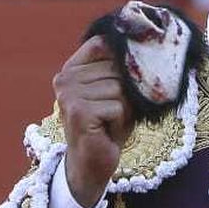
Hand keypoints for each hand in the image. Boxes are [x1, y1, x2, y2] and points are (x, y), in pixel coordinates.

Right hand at [52, 35, 133, 207]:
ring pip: (120, 88)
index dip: (124, 59)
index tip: (125, 81)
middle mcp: (65, 78)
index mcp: (71, 69)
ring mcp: (69, 94)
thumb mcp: (115, 91)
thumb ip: (120, 69)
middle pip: (116, 68)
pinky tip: (108, 132)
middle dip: (125, 94)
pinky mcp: (79, 112)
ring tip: (110, 123)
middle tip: (113, 114)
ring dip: (124, 110)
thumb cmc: (108, 126)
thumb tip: (143, 50)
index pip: (103, 44)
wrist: (93, 163)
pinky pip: (118, 107)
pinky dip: (121, 122)